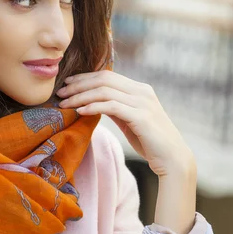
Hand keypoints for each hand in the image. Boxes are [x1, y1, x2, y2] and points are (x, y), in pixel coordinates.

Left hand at [56, 71, 194, 177]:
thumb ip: (114, 107)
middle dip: (78, 84)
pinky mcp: (141, 117)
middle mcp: (142, 91)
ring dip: (80, 96)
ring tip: (65, 103)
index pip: (107, 75)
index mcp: (139, 89)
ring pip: (104, 91)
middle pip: (103, 79)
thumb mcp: (128, 119)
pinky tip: (79, 111)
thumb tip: (91, 100)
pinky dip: (92, 107)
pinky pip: (111, 106)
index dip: (84, 77)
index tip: (66, 83)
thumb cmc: (149, 140)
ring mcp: (143, 103)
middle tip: (60, 92)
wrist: (172, 159)